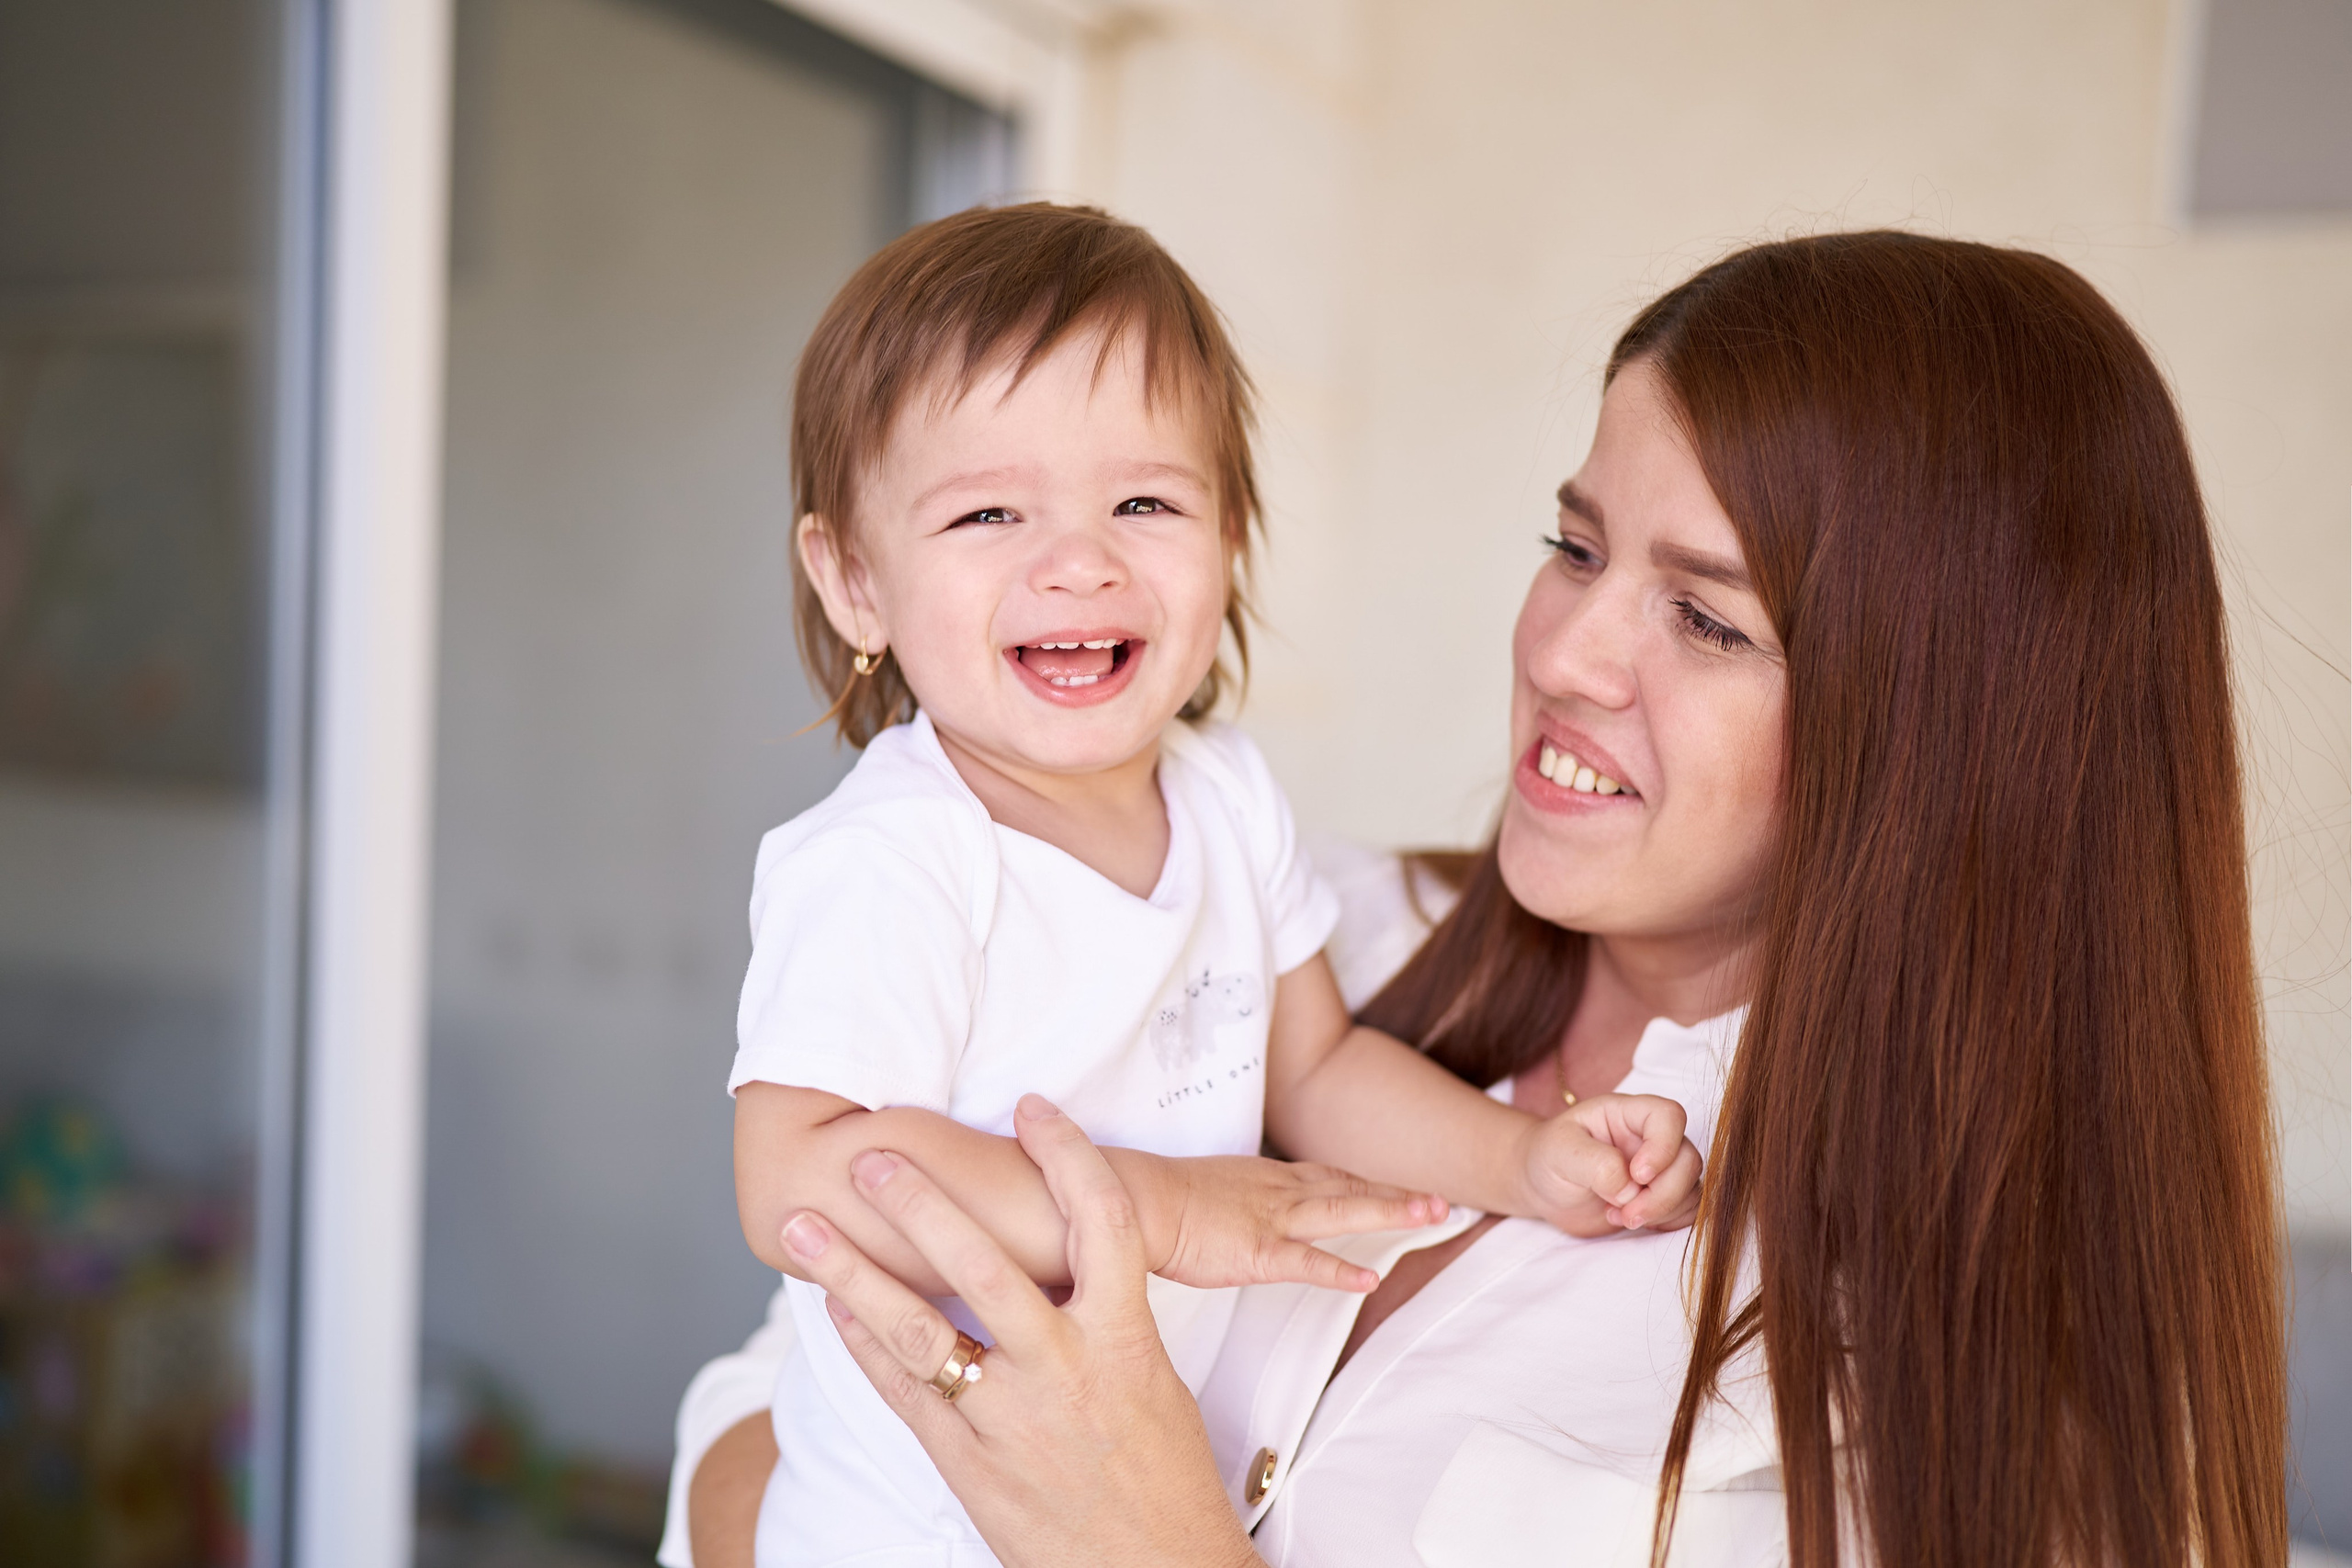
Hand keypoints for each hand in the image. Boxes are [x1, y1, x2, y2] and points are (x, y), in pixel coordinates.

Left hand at [777, 1095, 1262, 1567]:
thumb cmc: (1164, 1482)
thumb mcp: (1152, 1382)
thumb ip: (1101, 1319)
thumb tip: (1056, 1260)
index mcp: (1124, 1340)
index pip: (1101, 1219)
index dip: (1066, 1153)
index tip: (1034, 1108)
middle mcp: (1064, 1371)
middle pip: (982, 1263)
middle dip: (920, 1203)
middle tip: (873, 1155)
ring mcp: (1009, 1421)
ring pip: (918, 1329)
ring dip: (852, 1271)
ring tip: (806, 1229)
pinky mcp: (969, 1468)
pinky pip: (905, 1393)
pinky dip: (865, 1345)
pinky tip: (836, 1309)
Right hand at [1126, 1152, 1444, 1293]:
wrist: (1132, 1199)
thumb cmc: (1156, 1199)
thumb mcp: (1207, 1190)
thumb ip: (1234, 1200)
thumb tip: (1237, 1211)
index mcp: (1265, 1178)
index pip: (1328, 1176)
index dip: (1368, 1183)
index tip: (1399, 1188)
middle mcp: (1277, 1191)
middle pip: (1349, 1187)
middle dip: (1397, 1194)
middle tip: (1441, 1201)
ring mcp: (1271, 1219)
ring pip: (1344, 1211)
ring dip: (1392, 1211)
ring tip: (1434, 1214)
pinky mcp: (1256, 1250)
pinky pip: (1308, 1262)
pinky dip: (1341, 1271)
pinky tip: (1371, 1280)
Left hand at [1512, 1092, 1702, 1236]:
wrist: (1543, 1187)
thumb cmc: (1548, 1157)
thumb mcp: (1560, 1151)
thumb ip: (1595, 1163)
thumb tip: (1630, 1188)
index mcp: (1627, 1113)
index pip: (1669, 1116)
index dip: (1663, 1147)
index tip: (1637, 1176)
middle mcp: (1650, 1138)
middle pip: (1687, 1159)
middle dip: (1662, 1194)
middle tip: (1627, 1213)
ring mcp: (1660, 1168)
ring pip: (1691, 1188)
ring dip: (1662, 1211)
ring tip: (1620, 1217)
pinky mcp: (1661, 1198)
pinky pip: (1688, 1210)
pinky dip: (1667, 1222)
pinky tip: (1631, 1222)